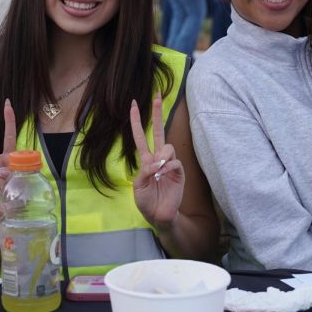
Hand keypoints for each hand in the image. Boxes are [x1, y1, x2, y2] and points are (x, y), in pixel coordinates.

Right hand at [0, 99, 17, 216]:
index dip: (8, 119)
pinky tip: (1, 188)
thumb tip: (3, 170)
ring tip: (9, 182)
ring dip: (2, 173)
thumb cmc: (18, 192)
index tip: (7, 104)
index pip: (8, 135)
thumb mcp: (23, 179)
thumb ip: (16, 171)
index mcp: (8, 156)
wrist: (10, 210)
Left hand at [131, 93, 183, 229]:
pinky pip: (174, 162)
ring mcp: (169, 164)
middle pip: (159, 131)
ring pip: (168, 147)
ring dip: (161, 157)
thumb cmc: (147, 201)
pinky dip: (167, 168)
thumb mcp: (138, 186)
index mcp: (146, 160)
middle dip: (157, 114)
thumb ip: (145, 171)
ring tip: (157, 173)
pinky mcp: (179, 172)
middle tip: (157, 96)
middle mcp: (158, 159)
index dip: (136, 122)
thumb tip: (158, 162)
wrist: (159, 215)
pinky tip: (162, 177)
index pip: (141, 137)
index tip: (132, 105)